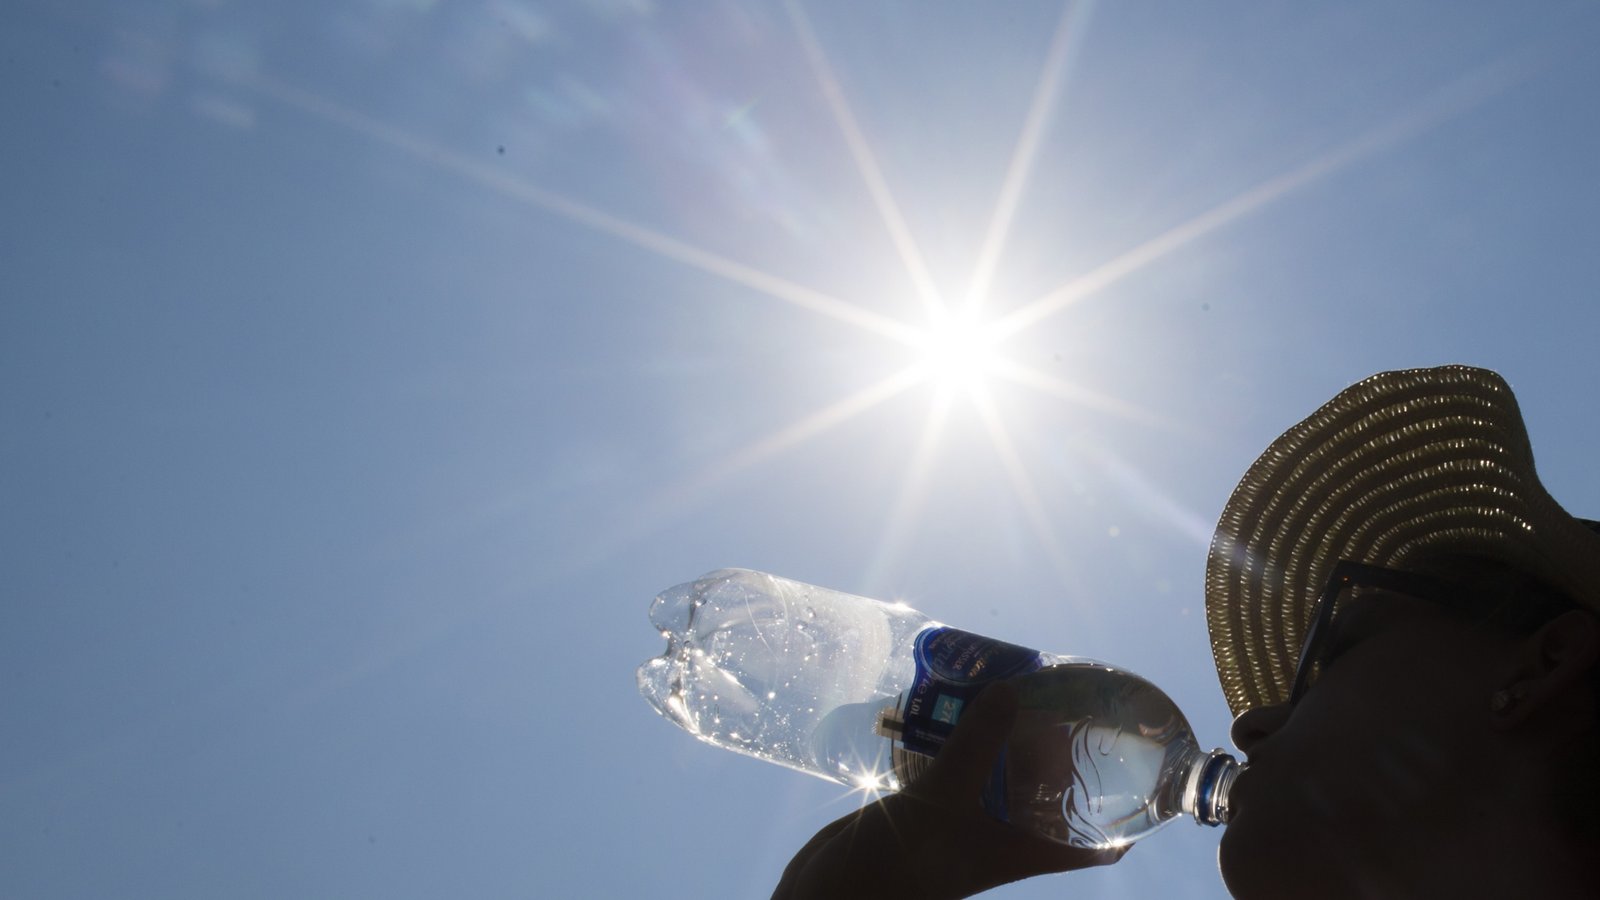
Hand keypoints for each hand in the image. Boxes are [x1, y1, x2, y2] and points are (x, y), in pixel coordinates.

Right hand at [772, 681, 1125, 898]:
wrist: (826, 899)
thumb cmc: (894, 870)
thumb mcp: (941, 803)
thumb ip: (976, 747)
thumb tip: (1014, 692)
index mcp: (1020, 852)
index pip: (1098, 845)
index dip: (1130, 816)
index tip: (1146, 769)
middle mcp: (998, 838)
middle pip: (1051, 797)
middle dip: (1063, 753)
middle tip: (1073, 700)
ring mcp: (961, 824)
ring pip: (1002, 778)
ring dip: (1009, 740)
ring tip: (1017, 686)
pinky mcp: (924, 809)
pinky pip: (957, 769)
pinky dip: (962, 740)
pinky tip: (954, 705)